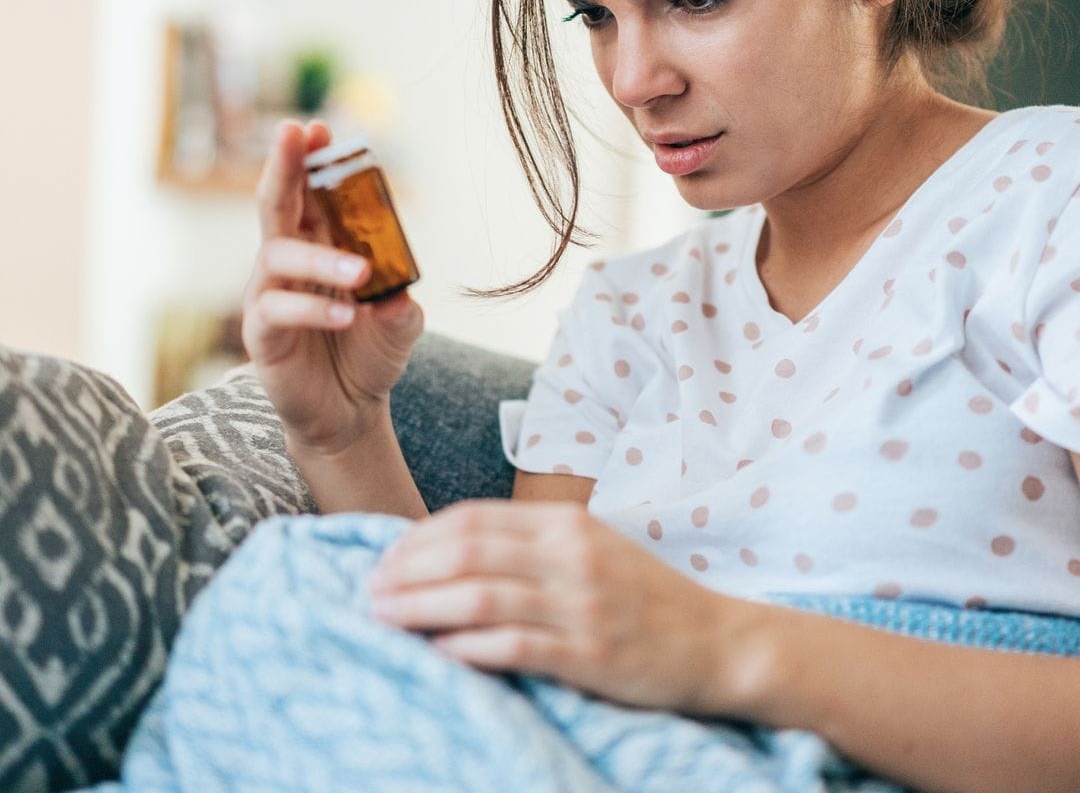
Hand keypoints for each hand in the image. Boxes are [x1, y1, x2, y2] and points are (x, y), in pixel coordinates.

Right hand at [242, 120, 423, 452]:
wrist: (350, 411)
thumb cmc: (369, 353)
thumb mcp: (400, 323)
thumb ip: (400, 302)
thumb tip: (397, 292)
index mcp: (320, 245)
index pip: (311, 193)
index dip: (311, 159)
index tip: (320, 127)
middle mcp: (288, 261)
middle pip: (276, 201)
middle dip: (285, 163)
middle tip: (295, 132)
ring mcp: (269, 293)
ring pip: (278, 254)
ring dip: (320, 258)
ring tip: (361, 274)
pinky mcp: (261, 333)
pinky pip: (276, 308)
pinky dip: (311, 309)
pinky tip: (346, 317)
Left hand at [367, 500, 756, 713]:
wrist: (715, 640)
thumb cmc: (641, 595)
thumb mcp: (590, 550)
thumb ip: (531, 547)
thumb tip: (454, 554)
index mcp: (566, 525)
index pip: (474, 519)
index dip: (420, 538)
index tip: (386, 558)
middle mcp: (570, 556)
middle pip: (468, 551)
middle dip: (410, 570)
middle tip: (370, 590)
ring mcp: (581, 604)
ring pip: (481, 595)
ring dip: (423, 606)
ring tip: (385, 618)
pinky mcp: (590, 653)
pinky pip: (515, 645)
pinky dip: (469, 647)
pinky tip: (438, 652)